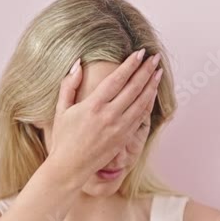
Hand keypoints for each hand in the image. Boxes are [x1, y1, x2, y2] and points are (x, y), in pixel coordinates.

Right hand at [47, 48, 163, 182]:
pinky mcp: (124, 138)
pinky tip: (152, 93)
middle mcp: (108, 116)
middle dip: (146, 71)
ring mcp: (119, 128)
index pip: (117, 79)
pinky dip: (148, 103)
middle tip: (155, 57)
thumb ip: (69, 85)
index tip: (140, 53)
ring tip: (158, 72)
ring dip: (151, 86)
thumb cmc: (63, 138)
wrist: (70, 167)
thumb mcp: (61, 109)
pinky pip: (140, 117)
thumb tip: (78, 64)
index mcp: (93, 106)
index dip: (130, 65)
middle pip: (133, 88)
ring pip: (141, 103)